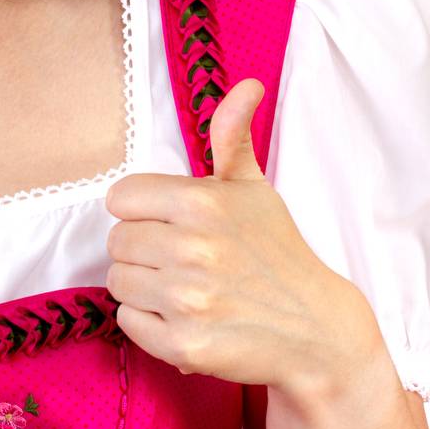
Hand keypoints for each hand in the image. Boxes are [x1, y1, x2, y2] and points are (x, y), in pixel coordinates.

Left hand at [104, 79, 379, 405]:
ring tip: (182, 287)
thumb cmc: (277, 250)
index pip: (121, 197)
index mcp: (202, 202)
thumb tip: (248, 83)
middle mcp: (191, 249)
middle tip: (180, 257)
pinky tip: (183, 316)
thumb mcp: (254, 186)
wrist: (313, 327)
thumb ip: (233, 133)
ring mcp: (186, 300)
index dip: (142, 209)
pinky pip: (128, 323)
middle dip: (143, 249)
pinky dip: (148, 322)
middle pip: (116, 242)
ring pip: (118, 282)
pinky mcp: (183, 346)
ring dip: (144, 286)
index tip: (168, 221)